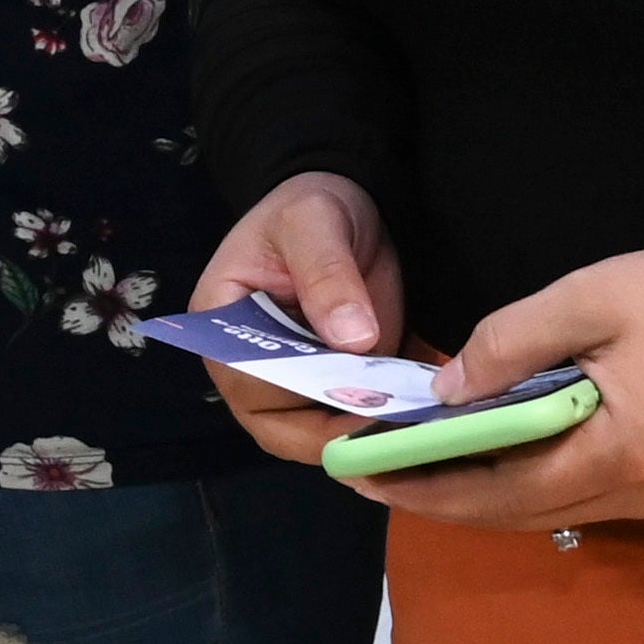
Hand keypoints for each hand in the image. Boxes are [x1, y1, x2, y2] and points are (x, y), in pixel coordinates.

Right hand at [190, 172, 402, 466]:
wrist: (349, 206)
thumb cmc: (313, 206)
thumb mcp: (316, 223)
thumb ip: (328, 275)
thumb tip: (353, 340)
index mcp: (221, 321)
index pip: (248, 379)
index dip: (297, 397)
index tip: (354, 401)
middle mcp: (248, 365)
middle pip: (279, 428)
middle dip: (335, 433)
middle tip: (395, 425)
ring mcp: (290, 383)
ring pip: (316, 438)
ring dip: (363, 435)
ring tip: (415, 423)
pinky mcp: (330, 389)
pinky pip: (349, 425)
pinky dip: (384, 426)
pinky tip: (422, 416)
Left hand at [328, 248, 643, 534]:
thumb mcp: (588, 299)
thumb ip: (511, 344)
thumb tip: (445, 390)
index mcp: (610, 454)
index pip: (495, 491)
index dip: (423, 487)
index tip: (360, 473)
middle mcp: (623, 495)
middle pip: (507, 514)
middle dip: (430, 497)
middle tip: (362, 472)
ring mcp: (638, 499)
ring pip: (531, 513)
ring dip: (465, 494)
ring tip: (400, 465)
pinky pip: (558, 498)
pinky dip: (506, 485)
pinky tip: (468, 456)